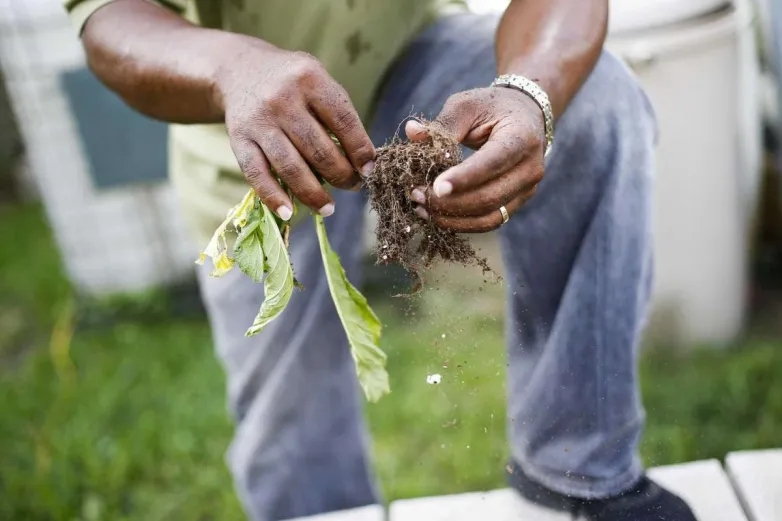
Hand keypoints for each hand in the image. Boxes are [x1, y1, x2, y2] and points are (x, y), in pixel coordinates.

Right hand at [217, 40, 375, 219]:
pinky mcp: (239, 140)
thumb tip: (363, 162)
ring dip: (313, 194)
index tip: (369, 170)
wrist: (239, 69)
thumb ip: (339, 113)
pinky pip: (257, 175)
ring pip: (290, 167)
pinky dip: (273, 197)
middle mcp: (282, 99)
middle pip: (319, 149)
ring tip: (328, 208)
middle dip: (341, 175)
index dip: (360, 150)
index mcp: (310, 78)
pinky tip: (289, 212)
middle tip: (352, 187)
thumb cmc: (291, 82)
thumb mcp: (318, 80)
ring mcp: (259, 121)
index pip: (343, 121)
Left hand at [406, 87, 545, 231]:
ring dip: (452, 218)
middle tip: (416, 195)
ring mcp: (527, 190)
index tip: (435, 187)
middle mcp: (530, 168)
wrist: (524, 116)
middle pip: (489, 196)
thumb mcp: (467, 106)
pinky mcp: (516, 203)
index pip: (492, 163)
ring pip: (489, 217)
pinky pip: (489, 222)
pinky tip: (437, 215)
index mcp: (521, 138)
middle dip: (449, 202)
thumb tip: (411, 132)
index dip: (464, 178)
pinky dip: (461, 223)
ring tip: (422, 208)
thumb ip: (442, 123)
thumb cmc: (491, 108)